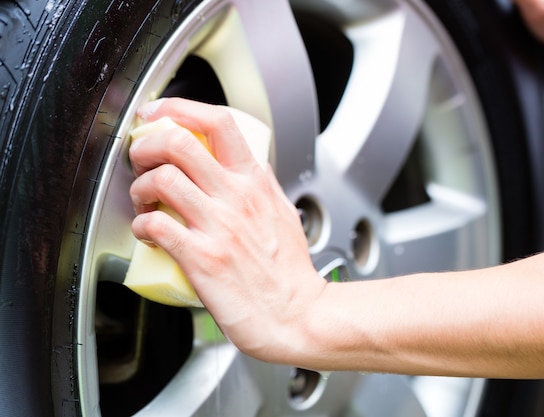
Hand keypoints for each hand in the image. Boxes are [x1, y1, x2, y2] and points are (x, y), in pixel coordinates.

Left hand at [128, 98, 324, 361]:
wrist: (297, 314)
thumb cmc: (290, 272)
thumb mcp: (282, 213)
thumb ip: (260, 188)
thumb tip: (241, 171)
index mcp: (256, 182)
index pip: (218, 122)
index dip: (179, 109)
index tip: (159, 113)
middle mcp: (237, 197)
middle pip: (178, 142)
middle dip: (146, 143)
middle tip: (141, 158)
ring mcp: (219, 225)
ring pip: (161, 179)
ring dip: (139, 186)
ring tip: (143, 200)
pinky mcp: (202, 257)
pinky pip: (154, 225)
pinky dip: (140, 225)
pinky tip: (148, 232)